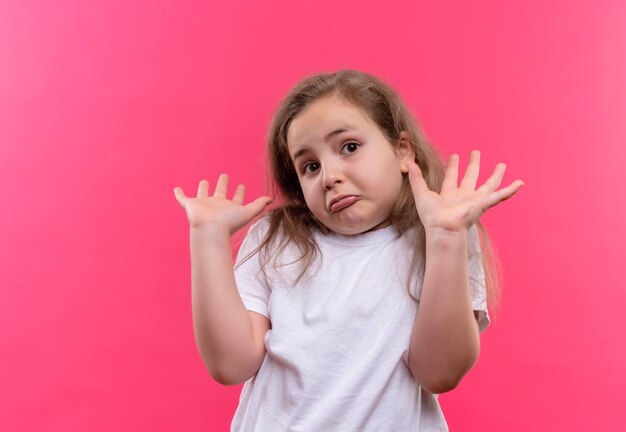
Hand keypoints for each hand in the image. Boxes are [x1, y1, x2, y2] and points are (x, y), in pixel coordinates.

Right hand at [173, 174, 271, 233]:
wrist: (210, 230)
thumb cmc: (229, 223)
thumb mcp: (248, 212)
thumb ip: (259, 205)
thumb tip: (271, 199)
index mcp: (229, 207)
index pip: (236, 198)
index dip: (239, 192)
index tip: (242, 185)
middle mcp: (216, 205)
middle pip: (219, 193)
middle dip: (222, 184)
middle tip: (225, 176)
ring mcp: (203, 205)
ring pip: (202, 193)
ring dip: (202, 188)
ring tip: (203, 182)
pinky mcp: (190, 205)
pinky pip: (183, 199)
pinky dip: (179, 194)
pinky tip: (176, 189)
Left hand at [406, 150, 523, 233]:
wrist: (443, 227)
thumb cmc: (431, 216)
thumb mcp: (421, 192)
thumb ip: (416, 177)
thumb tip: (408, 163)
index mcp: (449, 195)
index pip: (451, 177)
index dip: (453, 166)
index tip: (455, 156)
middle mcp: (464, 197)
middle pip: (471, 177)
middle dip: (473, 165)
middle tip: (476, 153)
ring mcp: (476, 200)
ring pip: (489, 184)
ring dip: (496, 175)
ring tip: (502, 165)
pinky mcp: (485, 202)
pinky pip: (501, 195)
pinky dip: (511, 190)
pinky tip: (520, 183)